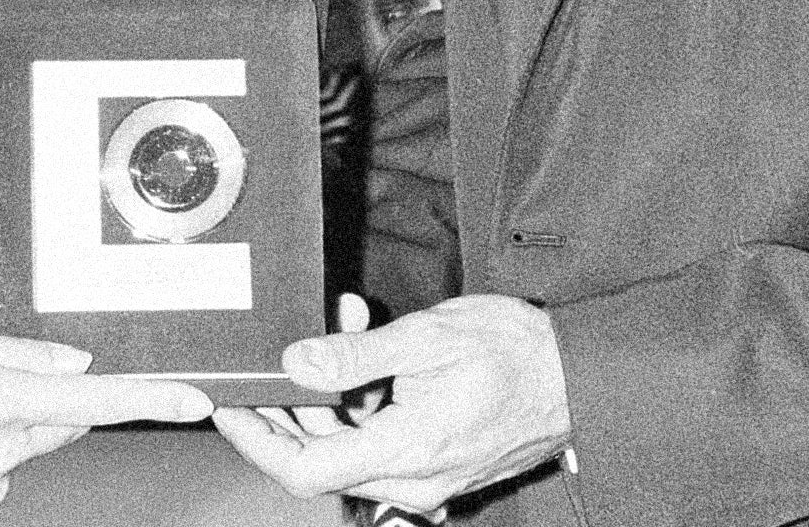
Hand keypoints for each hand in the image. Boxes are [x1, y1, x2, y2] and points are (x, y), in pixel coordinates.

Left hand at [211, 294, 567, 515]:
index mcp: (406, 452)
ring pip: (350, 447)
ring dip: (333, 392)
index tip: (230, 409)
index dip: (257, 441)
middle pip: (321, 459)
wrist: (579, 375)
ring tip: (347, 326)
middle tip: (279, 355)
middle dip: (293, 403)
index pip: (306, 471)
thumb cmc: (516, 353)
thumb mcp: (427, 338)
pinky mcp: (436, 464)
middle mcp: (413, 480)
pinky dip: (365, 400)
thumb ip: (355, 356)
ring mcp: (427, 478)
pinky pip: (381, 441)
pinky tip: (371, 350)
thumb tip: (297, 364)